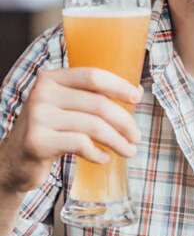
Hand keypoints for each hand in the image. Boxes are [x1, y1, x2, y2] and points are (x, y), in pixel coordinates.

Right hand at [0, 67, 141, 193]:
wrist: (14, 160)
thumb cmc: (50, 130)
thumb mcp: (66, 106)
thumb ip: (93, 96)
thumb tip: (136, 91)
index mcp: (52, 78)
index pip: (93, 76)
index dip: (119, 86)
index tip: (137, 97)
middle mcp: (43, 93)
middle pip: (97, 104)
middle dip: (124, 121)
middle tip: (136, 136)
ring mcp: (38, 117)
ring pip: (93, 126)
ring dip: (117, 141)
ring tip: (128, 151)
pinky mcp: (38, 141)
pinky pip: (80, 144)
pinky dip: (98, 153)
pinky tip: (104, 158)